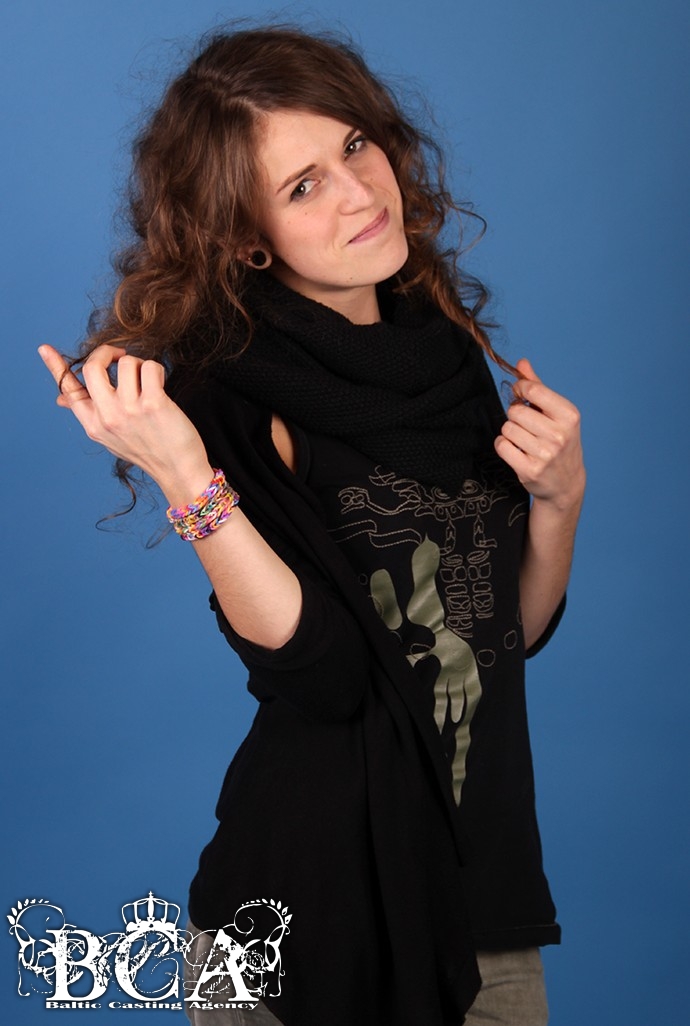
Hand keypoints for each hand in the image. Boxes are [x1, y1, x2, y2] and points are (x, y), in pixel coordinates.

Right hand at [38, 344, 212, 501]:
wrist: (179, 471)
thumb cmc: (148, 450)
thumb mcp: (111, 437)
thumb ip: (90, 414)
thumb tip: (61, 399)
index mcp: (93, 425)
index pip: (69, 391)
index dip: (56, 367)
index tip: (44, 349)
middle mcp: (107, 417)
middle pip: (93, 367)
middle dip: (107, 352)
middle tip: (121, 355)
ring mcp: (129, 410)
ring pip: (126, 363)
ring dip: (139, 364)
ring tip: (148, 381)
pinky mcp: (153, 404)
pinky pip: (150, 367)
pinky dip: (157, 370)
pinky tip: (161, 385)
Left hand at [494, 358, 584, 512]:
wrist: (566, 482)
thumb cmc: (560, 441)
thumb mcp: (556, 413)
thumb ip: (538, 387)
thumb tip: (521, 363)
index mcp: (569, 415)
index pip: (533, 390)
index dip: (521, 389)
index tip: (521, 395)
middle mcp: (559, 435)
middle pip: (516, 411)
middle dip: (516, 415)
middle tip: (527, 425)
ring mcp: (545, 454)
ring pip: (507, 429)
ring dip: (510, 432)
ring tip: (524, 439)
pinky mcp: (530, 470)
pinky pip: (502, 446)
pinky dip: (504, 446)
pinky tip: (517, 450)